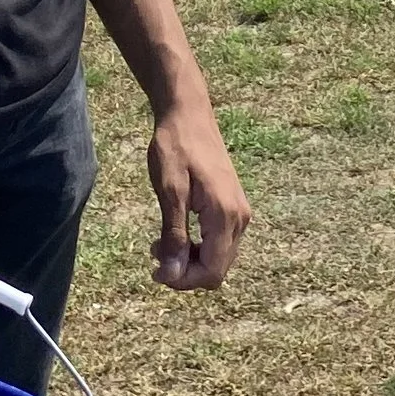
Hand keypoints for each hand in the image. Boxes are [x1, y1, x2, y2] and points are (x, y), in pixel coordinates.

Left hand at [149, 98, 251, 289]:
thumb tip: (172, 274)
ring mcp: (239, 212)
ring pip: (218, 257)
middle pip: (218, 269)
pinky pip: (219, 241)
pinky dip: (197, 246)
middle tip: (154, 254)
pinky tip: (175, 233)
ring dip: (190, 259)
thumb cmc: (175, 147)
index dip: (184, 281)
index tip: (156, 271)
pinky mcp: (233, 206)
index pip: (213, 271)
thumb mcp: (169, 192)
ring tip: (159, 244)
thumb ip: (173, 235)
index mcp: (225, 215)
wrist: (188, 114)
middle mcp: (240, 218)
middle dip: (185, 271)